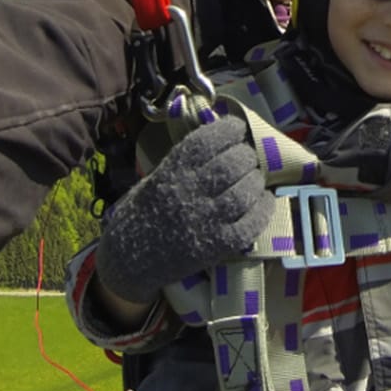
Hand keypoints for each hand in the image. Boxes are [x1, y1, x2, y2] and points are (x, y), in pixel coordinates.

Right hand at [98, 117, 269, 303]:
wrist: (127, 261)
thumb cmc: (142, 215)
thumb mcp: (154, 180)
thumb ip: (184, 163)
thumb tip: (222, 141)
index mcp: (170, 173)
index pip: (206, 141)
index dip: (229, 130)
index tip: (238, 129)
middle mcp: (188, 193)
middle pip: (232, 164)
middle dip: (246, 156)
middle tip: (247, 160)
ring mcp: (204, 220)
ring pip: (245, 192)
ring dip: (256, 182)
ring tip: (253, 181)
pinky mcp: (217, 245)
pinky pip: (251, 223)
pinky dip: (263, 209)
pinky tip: (263, 202)